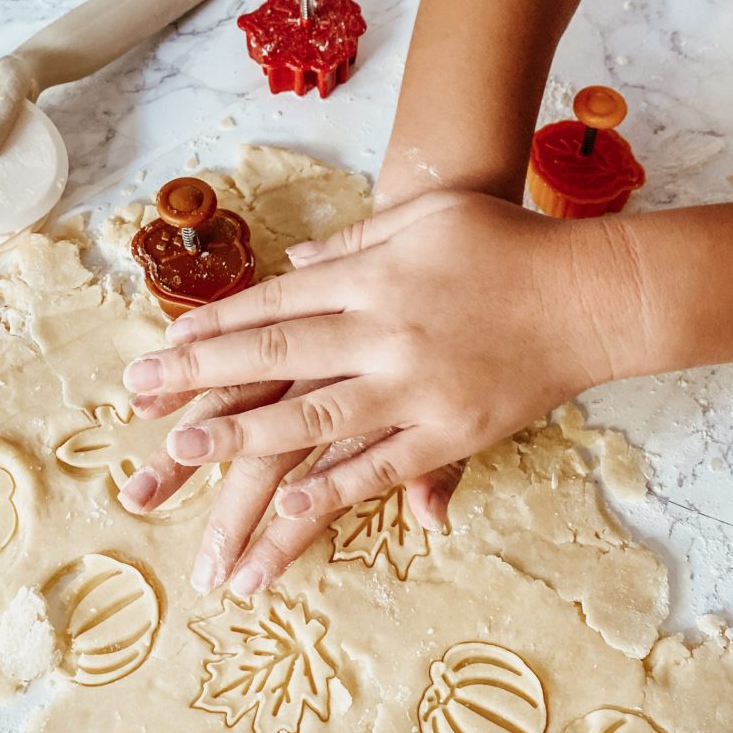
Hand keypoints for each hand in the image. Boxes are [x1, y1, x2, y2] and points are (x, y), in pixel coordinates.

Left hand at [121, 190, 648, 590]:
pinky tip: (287, 513)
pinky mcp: (451, 430)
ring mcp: (415, 385)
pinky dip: (334, 489)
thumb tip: (290, 266)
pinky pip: (384, 467)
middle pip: (274, 359)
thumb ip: (354, 239)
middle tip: (143, 400)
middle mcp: (382, 330)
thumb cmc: (505, 241)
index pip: (271, 306)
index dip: (212, 330)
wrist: (589, 290)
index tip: (162, 351)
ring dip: (244, 441)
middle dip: (201, 379)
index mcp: (370, 277)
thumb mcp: (424, 219)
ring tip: (185, 458)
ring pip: (313, 421)